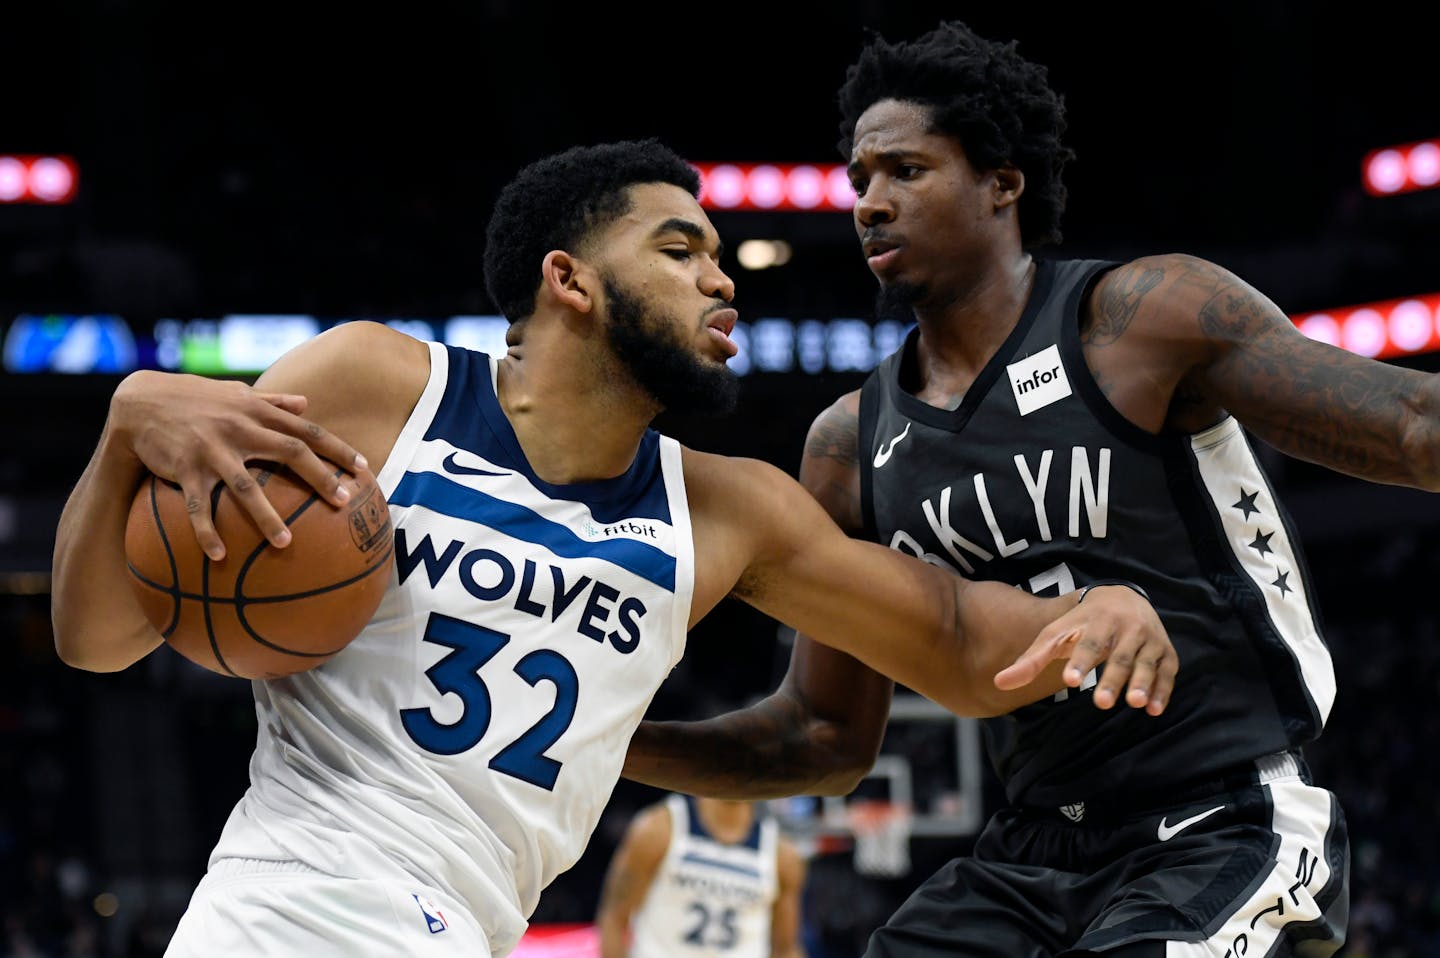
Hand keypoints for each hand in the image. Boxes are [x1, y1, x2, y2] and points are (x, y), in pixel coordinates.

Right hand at [109, 370, 366, 559]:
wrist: (139, 400)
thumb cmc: (195, 398)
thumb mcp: (236, 392)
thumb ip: (272, 399)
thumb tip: (306, 402)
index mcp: (256, 411)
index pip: (307, 430)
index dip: (337, 449)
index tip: (364, 468)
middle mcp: (239, 429)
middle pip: (289, 452)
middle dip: (319, 477)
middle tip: (344, 502)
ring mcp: (212, 450)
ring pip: (245, 487)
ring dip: (267, 517)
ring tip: (287, 543)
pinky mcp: (184, 469)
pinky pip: (198, 507)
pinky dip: (207, 532)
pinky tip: (219, 556)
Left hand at [993, 585, 1176, 714]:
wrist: (1123, 597)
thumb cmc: (1081, 623)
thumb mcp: (1055, 635)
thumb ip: (1030, 660)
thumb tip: (1000, 683)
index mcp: (1095, 621)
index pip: (1086, 643)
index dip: (1079, 661)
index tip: (1069, 680)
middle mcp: (1126, 627)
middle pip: (1118, 656)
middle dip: (1111, 679)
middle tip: (1101, 703)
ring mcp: (1148, 639)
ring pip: (1145, 663)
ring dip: (1142, 683)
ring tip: (1134, 703)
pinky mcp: (1166, 651)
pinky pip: (1168, 671)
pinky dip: (1163, 690)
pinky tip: (1154, 710)